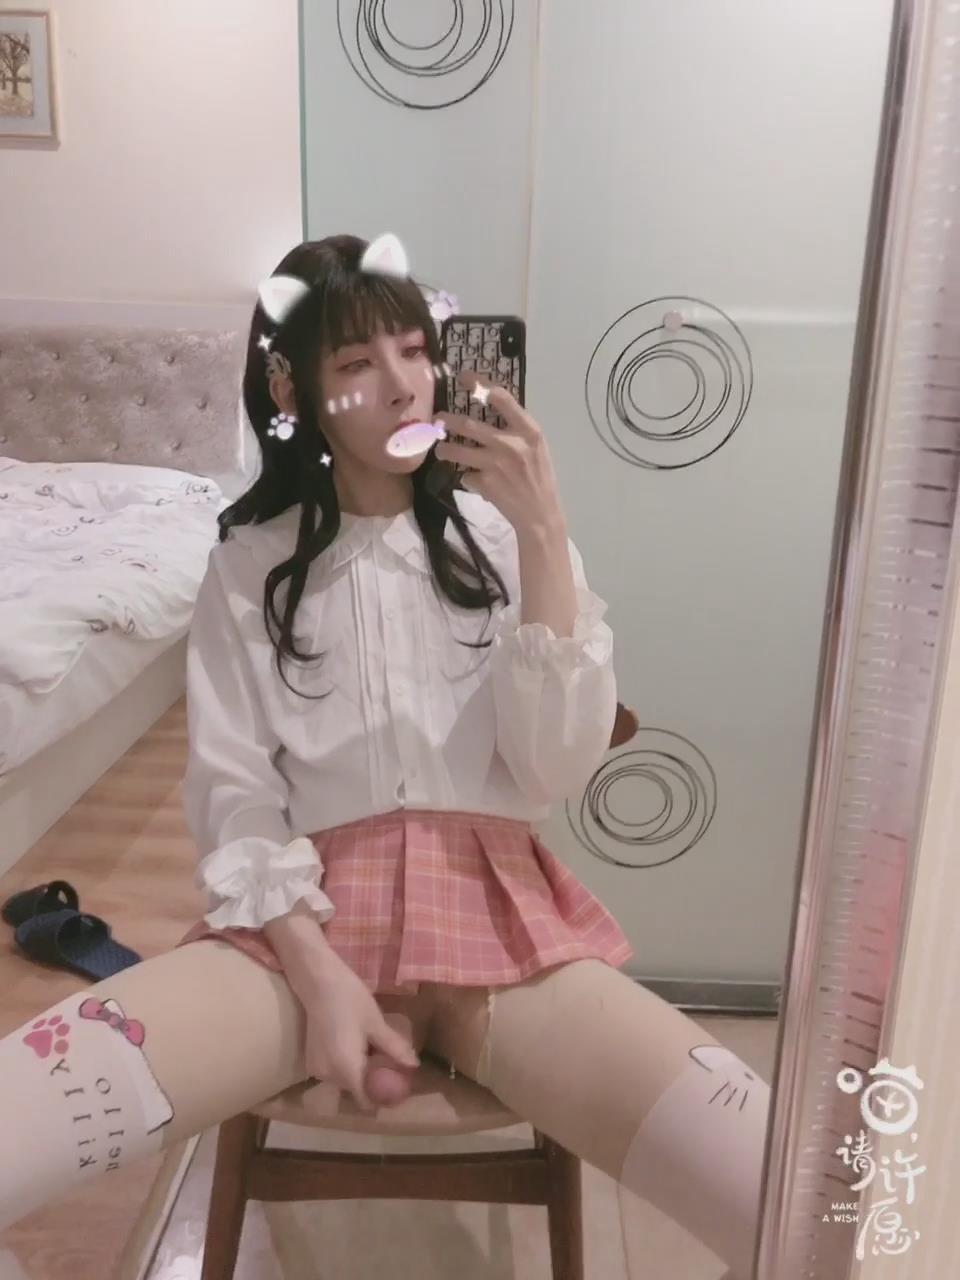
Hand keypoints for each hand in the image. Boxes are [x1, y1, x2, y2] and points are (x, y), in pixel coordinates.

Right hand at [292, 947, 419, 1111]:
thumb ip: (394, 1048)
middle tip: (392, 1065)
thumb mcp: (376, 1023)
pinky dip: (347, 1065)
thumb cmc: (350, 998)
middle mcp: (327, 1075)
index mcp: (345, 1068)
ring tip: (375, 1051)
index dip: (382, 1099)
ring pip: (345, 1081)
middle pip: (356, 1091)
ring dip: (360, 1073)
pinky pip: (335, 1072)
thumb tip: (414, 1066)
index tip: (398, 1088)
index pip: (365, 1101)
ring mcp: (316, 1069)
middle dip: (373, 1083)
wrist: (317, 981)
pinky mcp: (311, 1060)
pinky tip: (358, 1046)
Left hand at [433, 370, 565, 536]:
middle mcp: (510, 444)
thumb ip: (517, 429)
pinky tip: (472, 480)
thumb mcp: (537, 447)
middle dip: (447, 420)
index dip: (478, 384)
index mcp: (528, 430)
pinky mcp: (483, 483)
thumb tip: (490, 408)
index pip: (501, 397)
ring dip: (444, 448)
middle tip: (438, 418)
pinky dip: (466, 476)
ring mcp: (495, 464)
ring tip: (441, 448)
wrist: (540, 514)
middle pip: (468, 424)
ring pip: (456, 450)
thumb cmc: (540, 477)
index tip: (463, 377)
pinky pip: (465, 474)